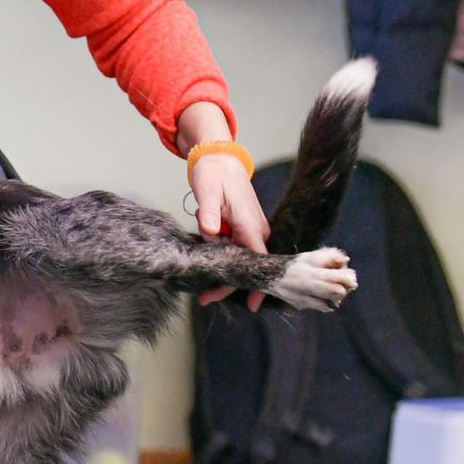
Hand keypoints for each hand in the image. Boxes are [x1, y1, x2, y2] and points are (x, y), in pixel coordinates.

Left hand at [192, 151, 270, 311]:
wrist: (219, 159)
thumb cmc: (214, 173)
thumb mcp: (207, 191)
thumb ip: (208, 213)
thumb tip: (209, 231)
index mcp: (251, 224)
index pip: (260, 260)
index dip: (257, 284)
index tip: (252, 305)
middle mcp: (256, 230)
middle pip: (246, 266)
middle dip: (227, 282)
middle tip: (204, 298)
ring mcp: (251, 230)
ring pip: (237, 258)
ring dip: (219, 259)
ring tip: (203, 244)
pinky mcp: (242, 229)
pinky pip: (233, 249)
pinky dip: (219, 250)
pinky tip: (207, 235)